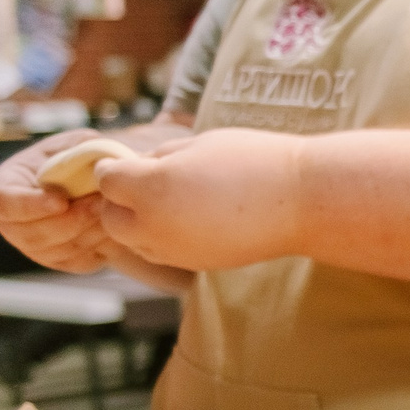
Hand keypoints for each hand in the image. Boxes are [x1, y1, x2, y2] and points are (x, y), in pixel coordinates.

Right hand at [0, 129, 114, 271]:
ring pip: (55, 251)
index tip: (60, 201)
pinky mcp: (60, 260)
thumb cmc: (83, 158)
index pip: (3, 201)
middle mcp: (11, 221)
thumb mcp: (80, 143)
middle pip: (29, 234)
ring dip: (86, 234)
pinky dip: (98, 247)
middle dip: (69, 221)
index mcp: (6, 185)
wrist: (101, 186)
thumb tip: (98, 159)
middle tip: (99, 205)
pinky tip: (114, 228)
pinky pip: (77, 262)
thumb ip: (83, 148)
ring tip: (111, 212)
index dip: (30, 205)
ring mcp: (33, 244)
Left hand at [96, 128, 307, 270]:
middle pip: (111, 218)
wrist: (302, 201)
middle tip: (143, 185)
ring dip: (139, 224)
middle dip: (119, 201)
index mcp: (150, 187)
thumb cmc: (255, 161)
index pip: (107, 179)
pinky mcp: (196, 265)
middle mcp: (153, 225)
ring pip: (133, 242)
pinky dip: (164, 239)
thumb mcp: (200, 143)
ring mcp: (175, 250)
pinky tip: (190, 222)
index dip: (114, 167)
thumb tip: (140, 168)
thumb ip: (161, 157)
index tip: (127, 161)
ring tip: (168, 205)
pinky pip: (163, 253)